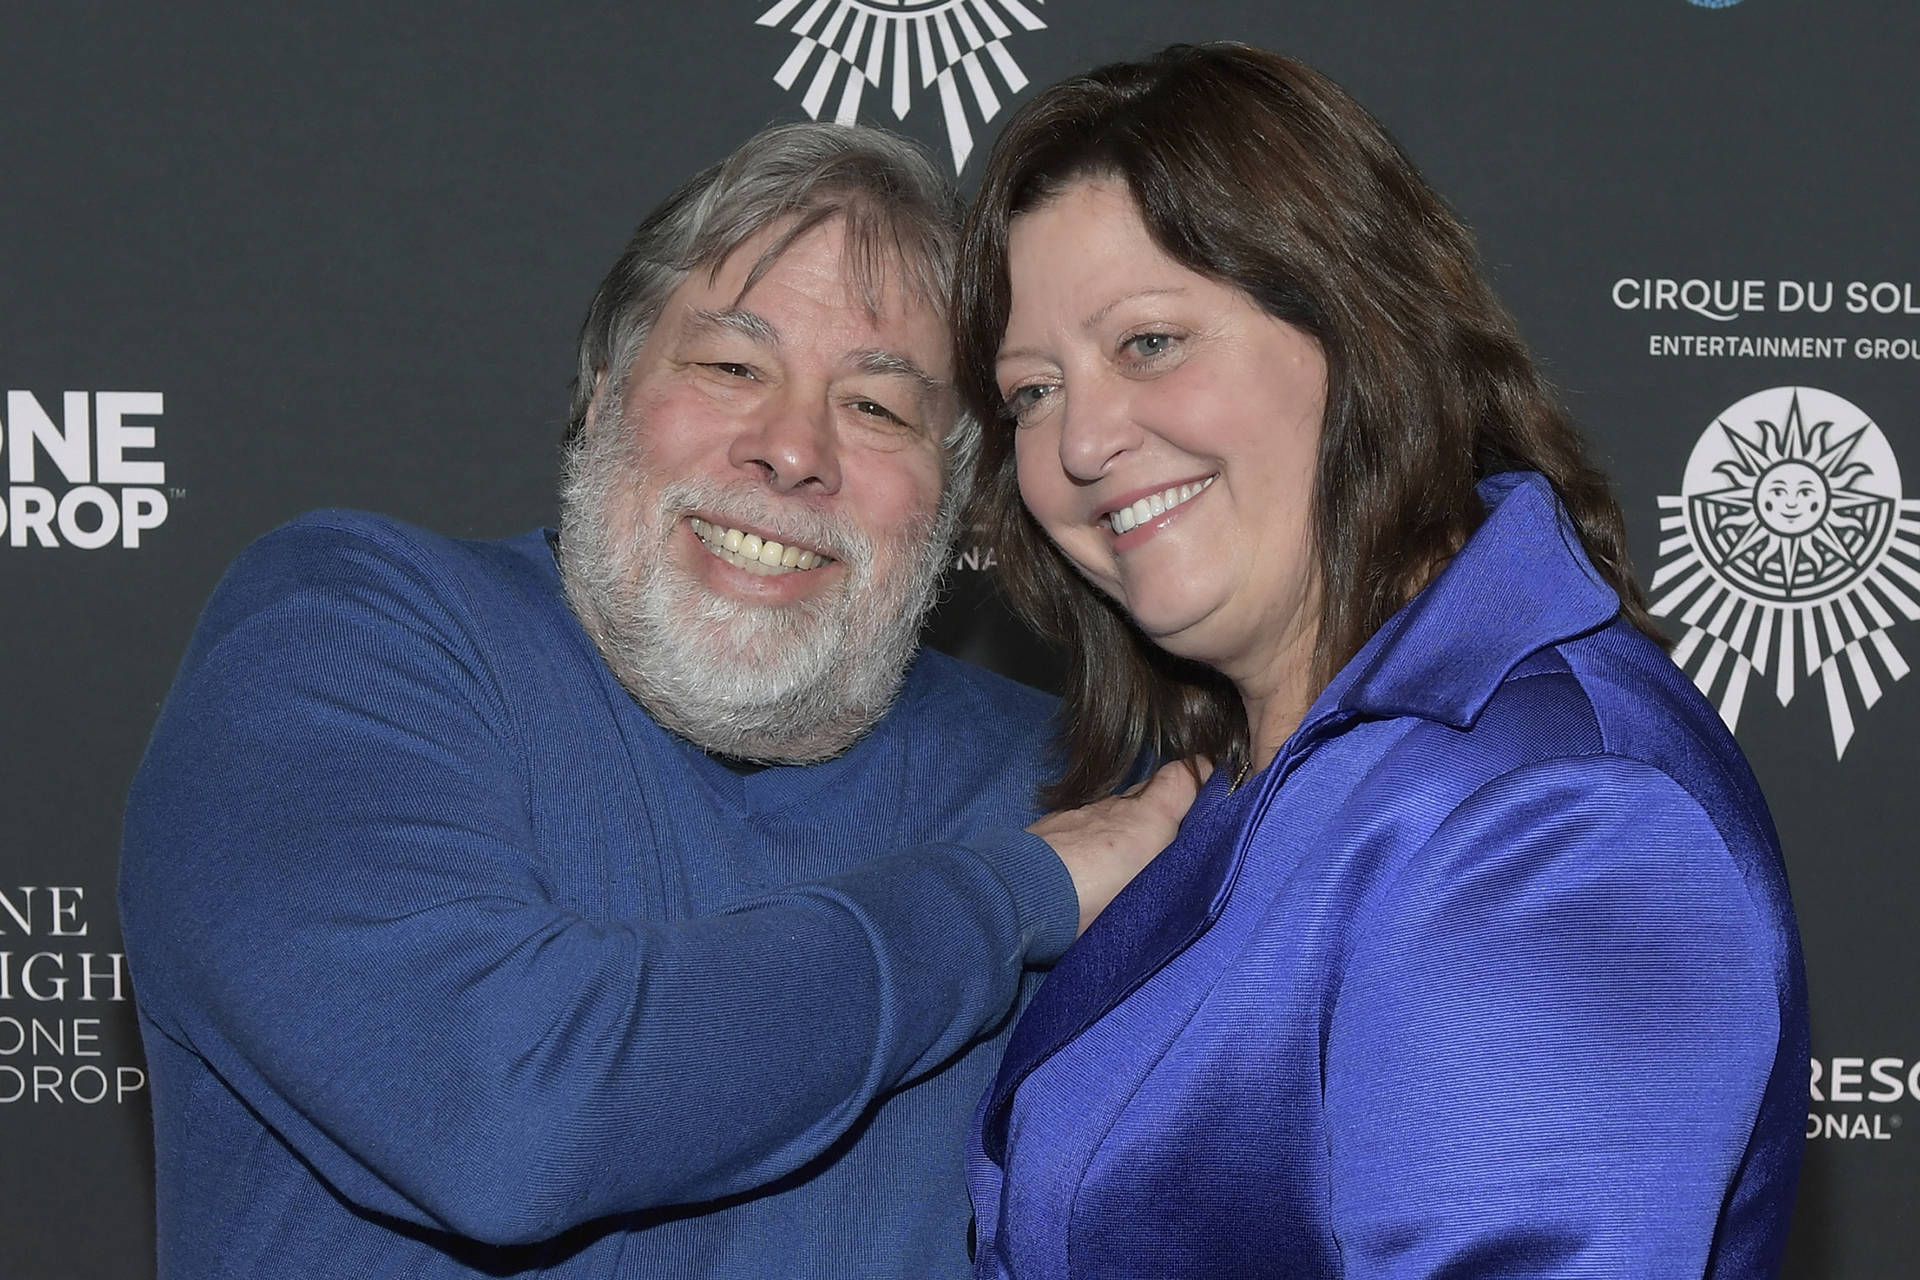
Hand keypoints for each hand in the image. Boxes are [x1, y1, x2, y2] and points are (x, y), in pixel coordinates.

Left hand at [1030, 760, 1208, 936]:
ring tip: (1128, 863)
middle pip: (1149, 795)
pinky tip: (1088, 868)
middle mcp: (1115, 804)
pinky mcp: (1049, 828)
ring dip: (1124, 829)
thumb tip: (1204, 852)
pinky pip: (1081, 826)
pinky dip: (1091, 840)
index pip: (1184, 775)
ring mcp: (1079, 813)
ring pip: (1113, 814)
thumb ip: (1181, 863)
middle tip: (1175, 840)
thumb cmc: (1096, 897)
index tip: (1216, 788)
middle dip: (1164, 810)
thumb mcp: (1156, 885)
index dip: (1201, 775)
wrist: (1024, 894)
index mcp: (1150, 816)